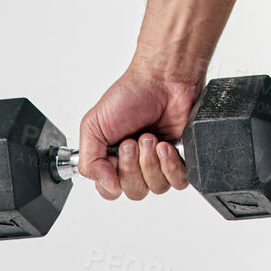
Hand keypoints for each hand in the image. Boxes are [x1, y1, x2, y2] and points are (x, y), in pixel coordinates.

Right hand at [78, 68, 199, 199]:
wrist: (162, 78)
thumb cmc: (130, 94)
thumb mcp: (93, 125)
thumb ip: (89, 160)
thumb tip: (106, 185)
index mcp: (113, 159)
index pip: (110, 191)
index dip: (112, 181)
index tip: (114, 158)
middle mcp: (137, 163)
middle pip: (135, 192)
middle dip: (133, 167)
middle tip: (134, 140)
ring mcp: (160, 162)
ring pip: (157, 188)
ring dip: (151, 163)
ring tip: (150, 138)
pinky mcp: (181, 157)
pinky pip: (179, 181)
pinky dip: (171, 166)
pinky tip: (165, 146)